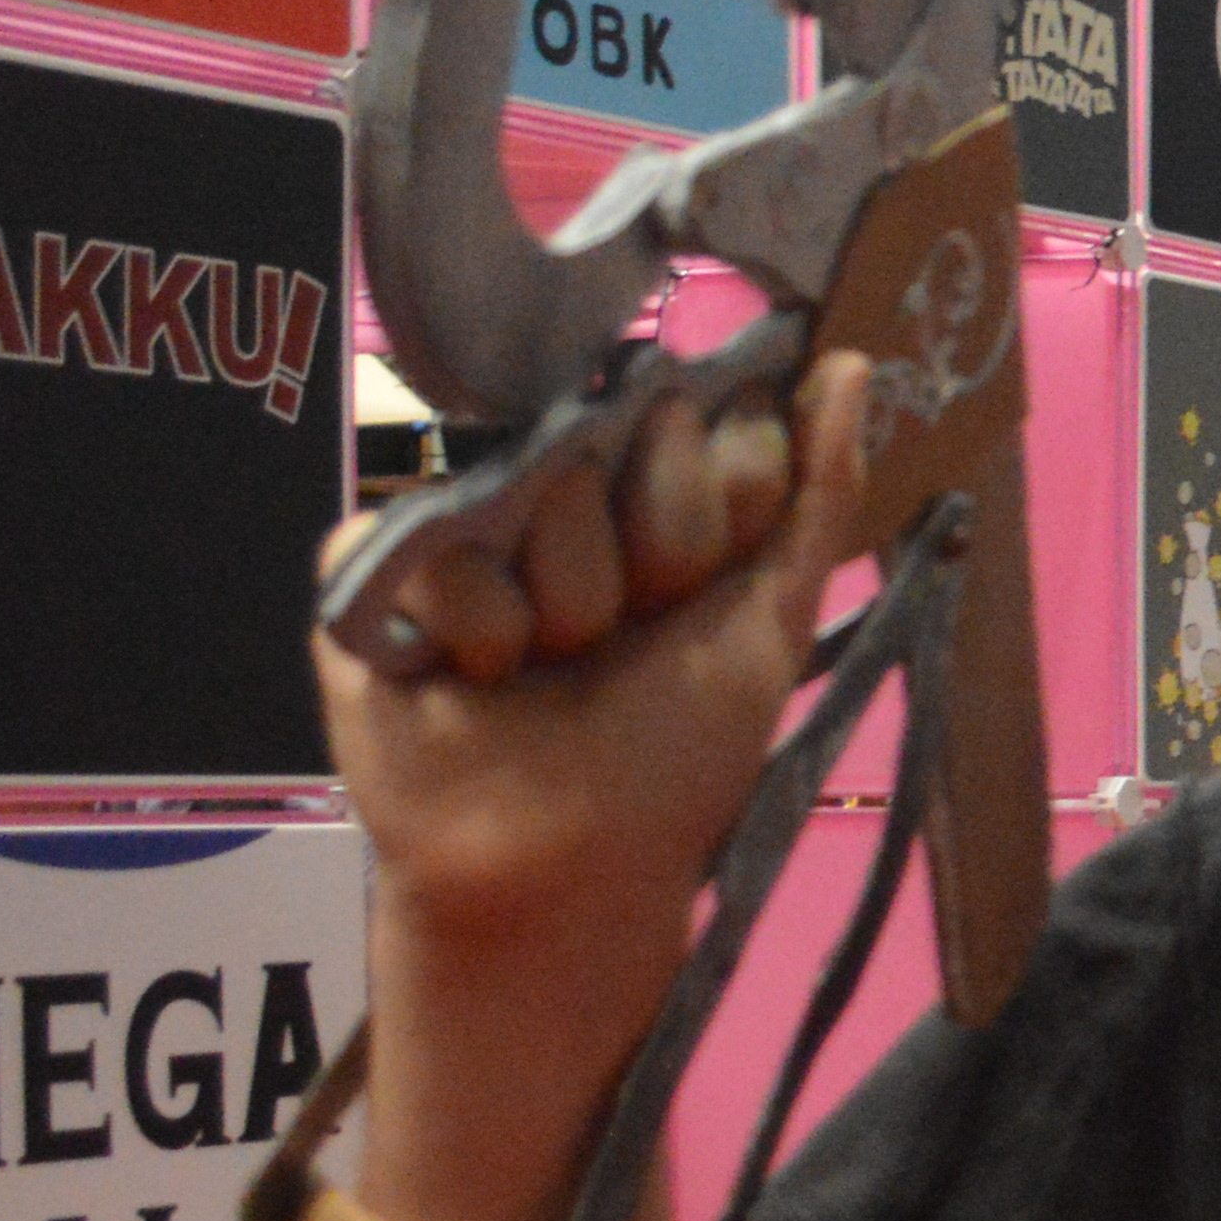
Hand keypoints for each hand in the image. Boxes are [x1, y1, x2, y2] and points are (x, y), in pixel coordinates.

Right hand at [324, 360, 877, 1220]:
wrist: (567, 859)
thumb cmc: (677, 750)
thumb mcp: (771, 619)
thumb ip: (816, 493)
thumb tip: (849, 361)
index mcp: (662, 490)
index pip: (715, 421)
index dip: (722, 513)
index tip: (709, 593)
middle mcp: (568, 485)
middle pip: (631, 435)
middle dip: (652, 555)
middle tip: (626, 636)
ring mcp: (471, 515)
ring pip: (540, 486)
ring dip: (565, 603)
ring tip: (548, 665)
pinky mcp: (372, 561)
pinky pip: (436, 542)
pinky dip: (473, 626)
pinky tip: (472, 674)